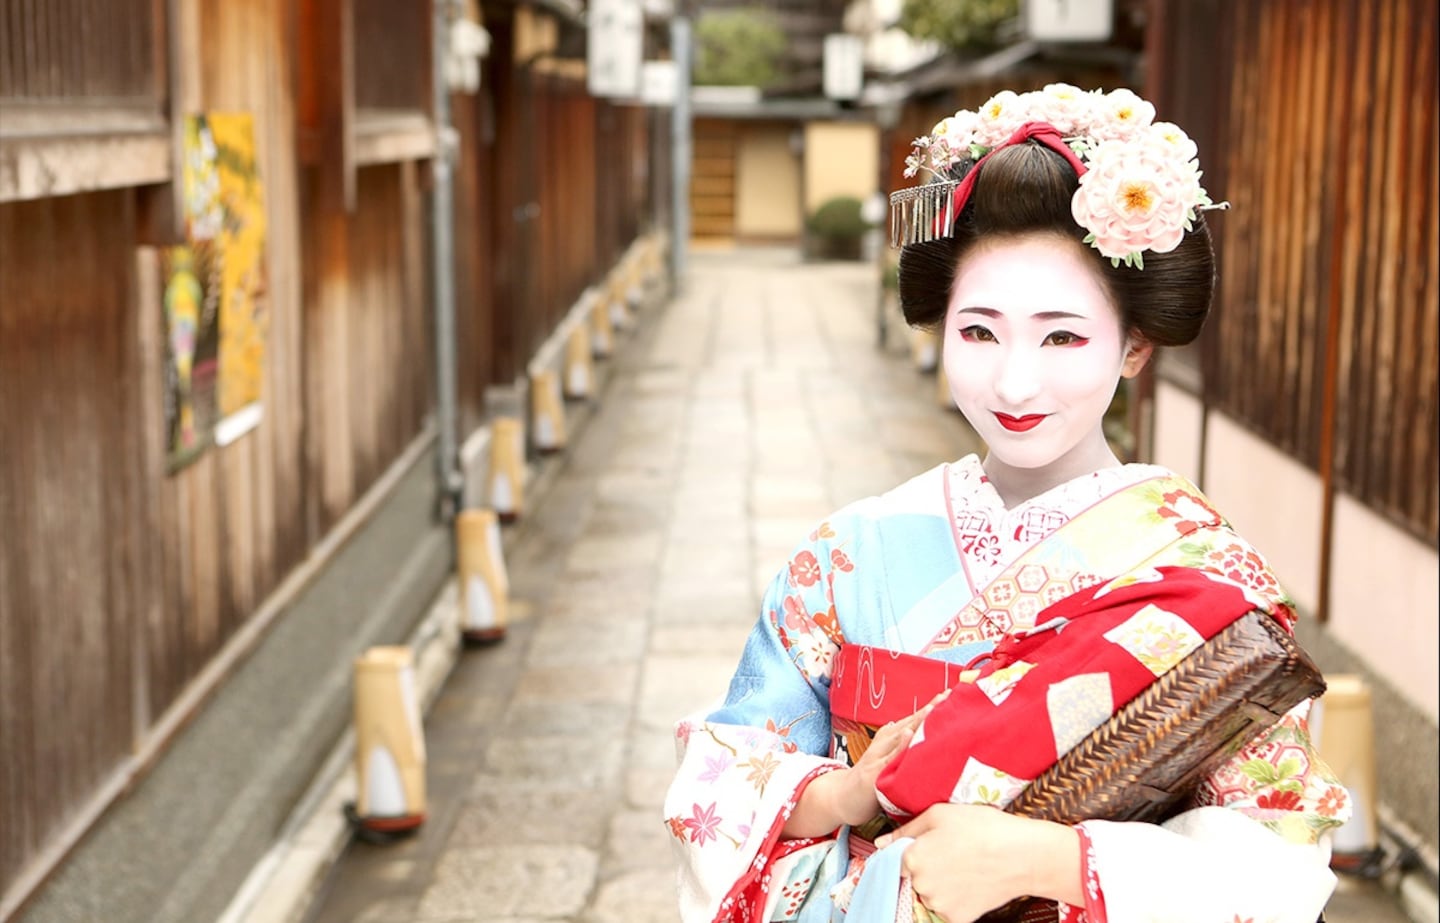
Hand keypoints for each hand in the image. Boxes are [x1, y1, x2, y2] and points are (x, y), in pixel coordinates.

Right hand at [837, 688, 951, 824]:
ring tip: (934, 708)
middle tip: (948, 694)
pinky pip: (888, 759)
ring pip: (901, 736)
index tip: (949, 693)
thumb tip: (910, 728)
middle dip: (929, 709)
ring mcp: (877, 758)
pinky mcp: (873, 775)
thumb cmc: (867, 779)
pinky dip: (898, 746)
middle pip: (909, 723)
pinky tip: (908, 735)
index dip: (931, 708)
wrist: (839, 797)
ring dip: (917, 722)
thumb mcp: (884, 758)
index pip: (913, 720)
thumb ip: (897, 745)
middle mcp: (884, 744)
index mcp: (889, 739)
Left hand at [875, 804, 1081, 922]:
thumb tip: (881, 844)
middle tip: (954, 852)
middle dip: (928, 867)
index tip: (932, 847)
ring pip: (930, 894)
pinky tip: (972, 882)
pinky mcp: (958, 918)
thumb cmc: (981, 827)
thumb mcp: (939, 814)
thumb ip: (906, 829)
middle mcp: (921, 885)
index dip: (914, 851)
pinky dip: (956, 898)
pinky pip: (947, 909)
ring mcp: (939, 904)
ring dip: (941, 884)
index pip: (897, 859)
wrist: (1022, 855)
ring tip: (966, 865)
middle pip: (914, 877)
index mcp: (912, 858)